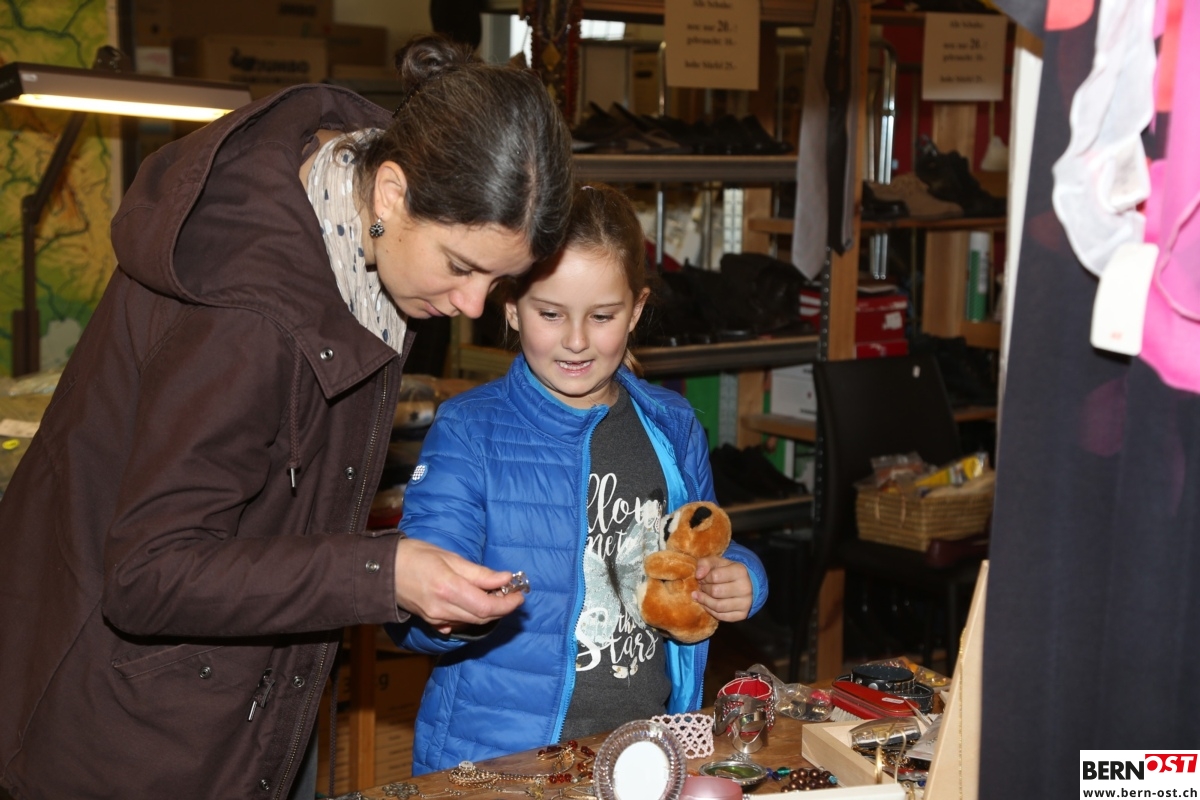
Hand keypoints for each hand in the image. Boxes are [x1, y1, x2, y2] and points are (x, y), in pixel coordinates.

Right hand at [393, 538, 524, 633]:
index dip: (507, 604)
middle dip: (502, 608)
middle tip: (512, 593)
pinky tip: (477, 602)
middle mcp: (443, 609)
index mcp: (448, 589)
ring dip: (489, 611)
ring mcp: (436, 619)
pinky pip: (460, 623)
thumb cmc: (415, 556)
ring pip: (473, 622)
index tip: (519, 594)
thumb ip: (479, 573)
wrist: (382, 571)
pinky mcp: (432, 622)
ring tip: (497, 594)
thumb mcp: (449, 557)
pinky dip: (473, 615)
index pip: (486, 607)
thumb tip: (505, 578)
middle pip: (482, 617)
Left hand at [693, 556, 752, 621]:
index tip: (702, 578)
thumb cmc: (727, 571)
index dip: (704, 578)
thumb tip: (698, 575)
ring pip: (718, 606)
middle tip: (701, 587)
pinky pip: (721, 616)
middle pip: (715, 592)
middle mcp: (746, 588)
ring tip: (700, 596)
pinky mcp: (742, 615)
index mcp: (740, 571)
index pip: (715, 576)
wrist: (745, 583)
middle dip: (704, 590)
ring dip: (705, 601)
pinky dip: (711, 611)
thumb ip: (705, 564)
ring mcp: (746, 603)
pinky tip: (707, 605)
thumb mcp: (717, 562)